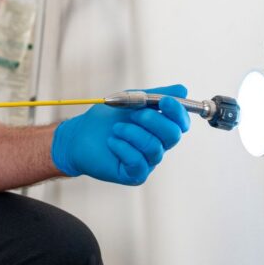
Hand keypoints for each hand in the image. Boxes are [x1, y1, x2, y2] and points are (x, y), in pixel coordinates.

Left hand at [51, 84, 189, 185]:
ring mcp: (147, 161)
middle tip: (135, 114)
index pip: (181, 122)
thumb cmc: (107, 118)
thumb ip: (155, 95)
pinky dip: (123, 148)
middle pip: (173, 135)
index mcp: (160, 127)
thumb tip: (183, 89)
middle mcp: (158, 145)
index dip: (177, 112)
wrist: (80, 134)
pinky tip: (111, 142)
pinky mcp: (134, 174)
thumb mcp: (130, 100)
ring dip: (132, 133)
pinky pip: (138, 162)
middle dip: (154, 121)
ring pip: (154, 148)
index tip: (164, 101)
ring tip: (116, 129)